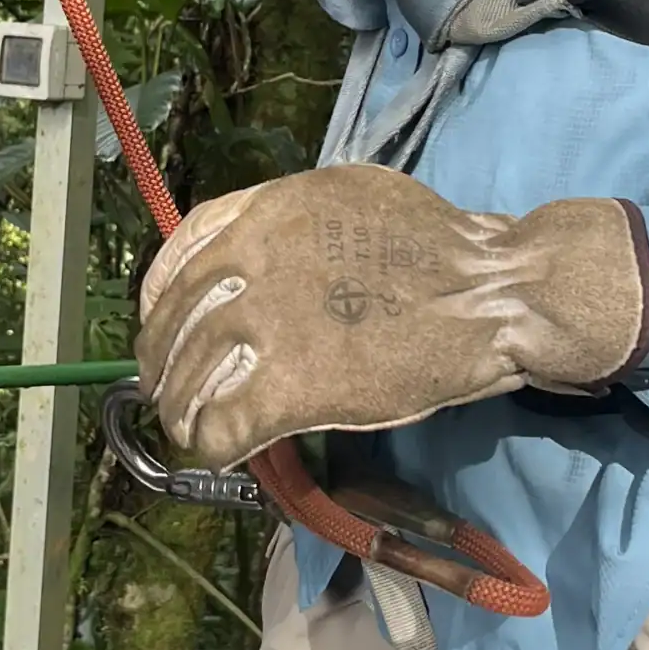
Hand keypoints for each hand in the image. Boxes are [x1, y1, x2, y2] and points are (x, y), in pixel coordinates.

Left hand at [135, 164, 648, 469]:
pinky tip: (222, 451)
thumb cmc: (437, 246)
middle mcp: (252, 262)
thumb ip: (291, 224)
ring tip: (190, 429)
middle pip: (177, 323)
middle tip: (167, 391)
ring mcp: (267, 325)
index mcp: (265, 213)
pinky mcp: (291, 386)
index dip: (158, 299)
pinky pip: (226, 424)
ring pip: (191, 379)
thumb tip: (257, 258)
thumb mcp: (349, 197)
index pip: (178, 255)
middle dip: (161, 365)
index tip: (158, 324)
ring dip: (182, 412)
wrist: (490, 293)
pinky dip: (214, 443)